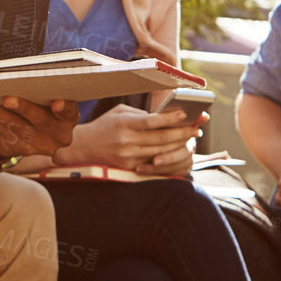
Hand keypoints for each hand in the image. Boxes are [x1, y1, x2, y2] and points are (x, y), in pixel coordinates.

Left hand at [0, 95, 78, 157]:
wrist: (25, 130)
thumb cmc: (39, 103)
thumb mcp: (44, 97)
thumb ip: (42, 89)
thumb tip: (21, 75)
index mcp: (69, 118)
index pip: (70, 113)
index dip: (65, 108)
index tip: (56, 103)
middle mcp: (59, 135)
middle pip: (42, 121)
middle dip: (24, 108)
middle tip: (8, 99)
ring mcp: (40, 145)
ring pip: (18, 128)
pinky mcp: (22, 150)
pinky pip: (4, 135)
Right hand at [58, 104, 207, 174]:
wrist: (84, 148)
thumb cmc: (104, 126)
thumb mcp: (120, 113)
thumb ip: (141, 115)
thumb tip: (165, 116)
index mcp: (124, 123)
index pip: (152, 121)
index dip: (170, 118)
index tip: (185, 114)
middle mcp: (126, 141)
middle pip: (161, 138)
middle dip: (181, 133)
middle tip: (196, 128)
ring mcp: (128, 156)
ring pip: (160, 152)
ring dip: (178, 145)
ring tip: (190, 138)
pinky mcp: (128, 167)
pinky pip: (152, 163)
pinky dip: (166, 157)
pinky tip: (176, 152)